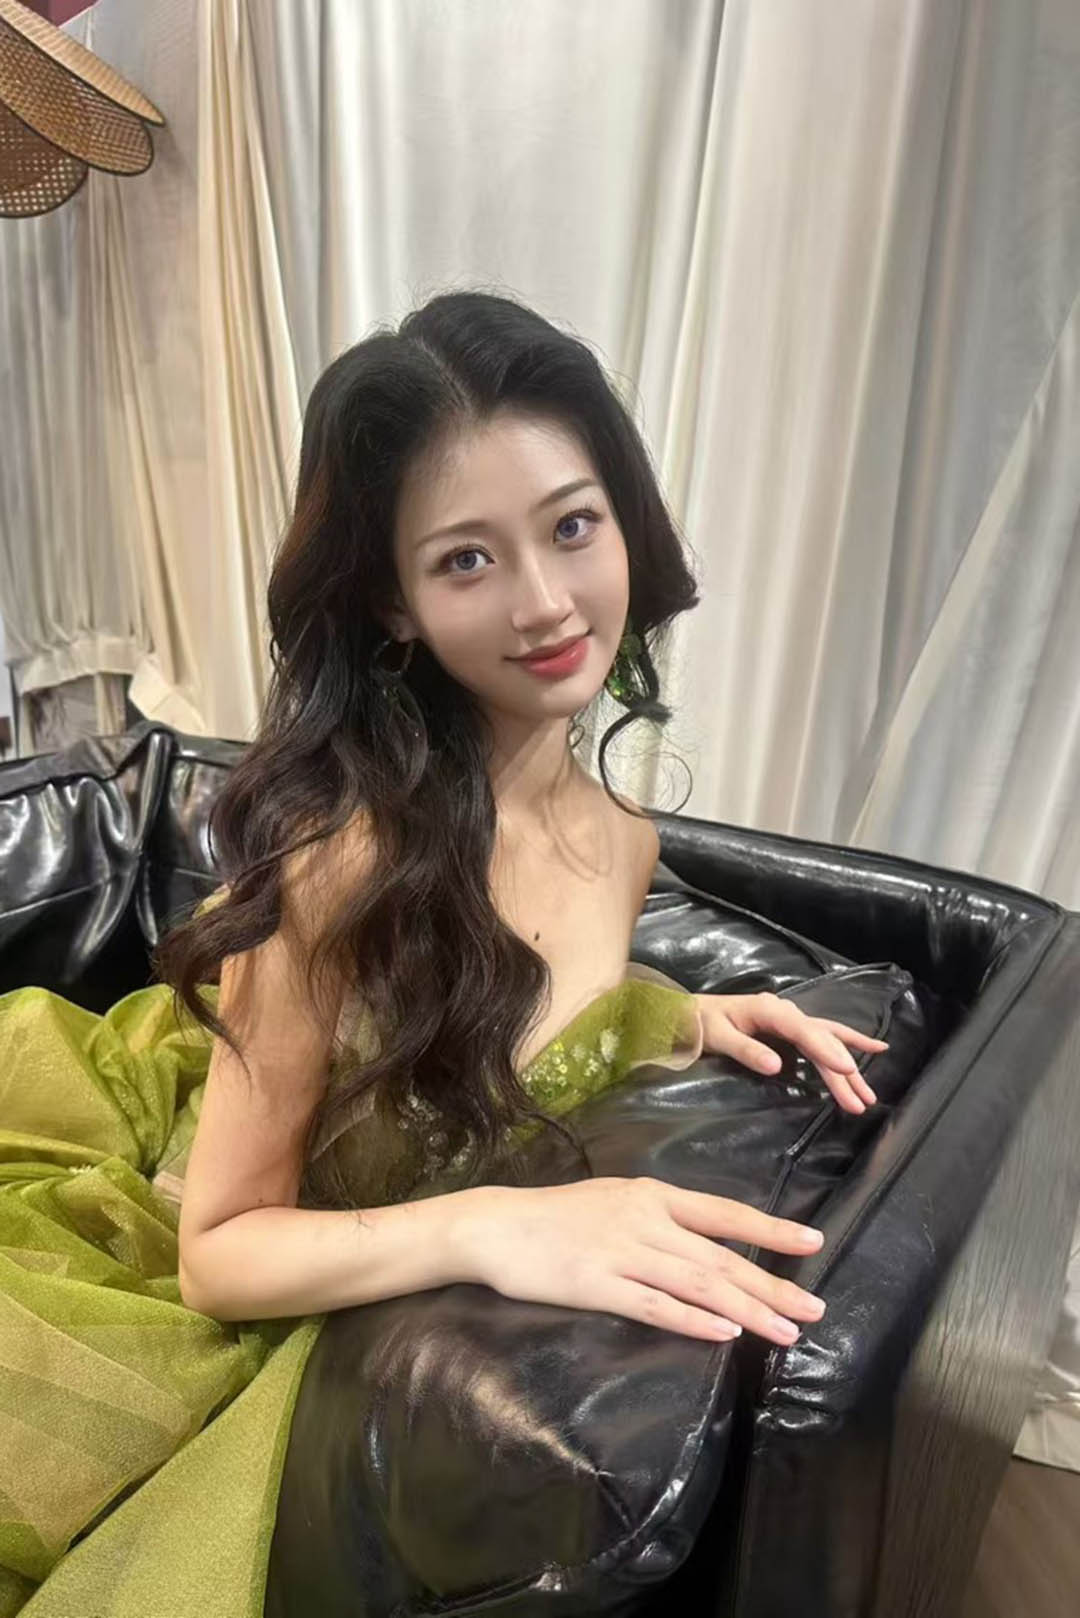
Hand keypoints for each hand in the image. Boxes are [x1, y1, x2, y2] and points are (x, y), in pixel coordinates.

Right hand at [462, 1177, 829, 1348]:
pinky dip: (694, 1320)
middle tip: (815, 1308)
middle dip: (773, 1285)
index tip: (812, 1242)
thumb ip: (657, 1217)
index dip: (770, 1229)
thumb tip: (702, 1240)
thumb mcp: (614, 1199)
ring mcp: (623, 1253)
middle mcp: (645, 1220)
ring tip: (785, 1331)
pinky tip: (724, 1334)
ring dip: (747, 1311)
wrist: (497, 1226)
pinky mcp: (598, 1286)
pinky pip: (655, 1306)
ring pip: (699, 1284)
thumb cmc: (555, 1216)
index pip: (724, 1214)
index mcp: (652, 1195)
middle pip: (721, 1257)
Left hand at [695, 991, 888, 1112]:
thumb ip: (746, 1050)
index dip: (826, 1050)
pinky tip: (873, 1049)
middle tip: (862, 1102)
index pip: (804, 1032)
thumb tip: (775, 1066)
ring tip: (868, 1097)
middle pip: (822, 1041)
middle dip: (844, 1072)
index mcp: (769, 1011)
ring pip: (828, 1042)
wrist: (692, 1012)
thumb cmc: (701, 1024)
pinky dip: (849, 1043)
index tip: (847, 1069)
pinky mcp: (792, 1028)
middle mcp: (786, 1012)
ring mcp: (791, 1019)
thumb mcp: (718, 1037)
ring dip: (849, 1069)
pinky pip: (825, 1036)